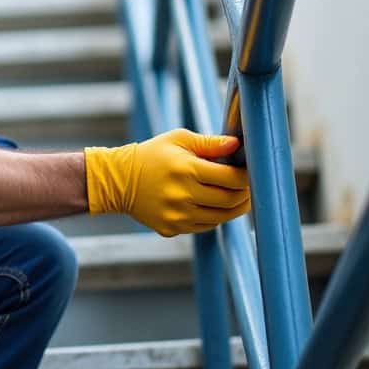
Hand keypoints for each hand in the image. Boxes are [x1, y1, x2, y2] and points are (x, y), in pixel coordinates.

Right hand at [83, 129, 250, 236]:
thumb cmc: (153, 155)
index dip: (246, 176)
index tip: (249, 171)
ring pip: (220, 217)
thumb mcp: (179, 140)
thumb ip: (210, 143)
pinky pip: (204, 226)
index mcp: (187, 170)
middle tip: (247, 186)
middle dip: (244, 194)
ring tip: (237, 197)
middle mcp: (182, 195)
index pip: (231, 178)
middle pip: (229, 201)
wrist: (119, 180)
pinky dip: (214, 216)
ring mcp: (177, 216)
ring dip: (233, 208)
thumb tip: (236, 145)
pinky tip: (212, 205)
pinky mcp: (171, 229)